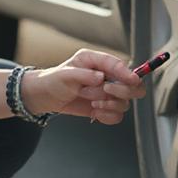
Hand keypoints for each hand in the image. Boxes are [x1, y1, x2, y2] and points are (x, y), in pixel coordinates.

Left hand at [21, 48, 146, 124]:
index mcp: (97, 61)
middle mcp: (106, 76)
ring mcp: (107, 92)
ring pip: (124, 103)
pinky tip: (95, 112)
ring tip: (91, 101)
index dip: (128, 73)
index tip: (132, 80)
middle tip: (105, 92)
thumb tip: (101, 78)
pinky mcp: (105, 107)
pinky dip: (108, 116)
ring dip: (108, 105)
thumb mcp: (65, 75)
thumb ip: (84, 75)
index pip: (119, 65)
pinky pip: (117, 115)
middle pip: (132, 85)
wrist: (45, 97)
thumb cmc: (53, 80)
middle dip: (121, 91)